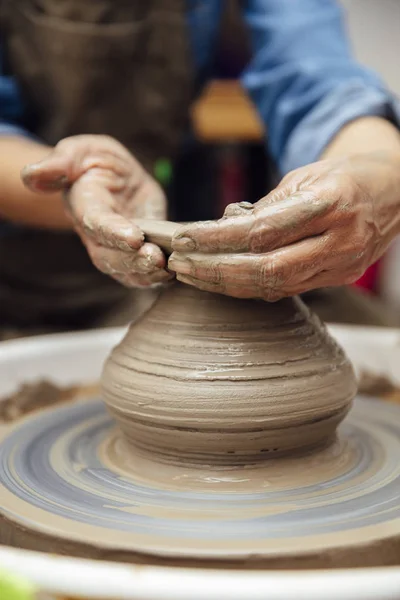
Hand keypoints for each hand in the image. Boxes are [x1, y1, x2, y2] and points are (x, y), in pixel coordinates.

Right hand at [22, 135, 171, 286]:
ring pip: (128, 272)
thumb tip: (32, 174)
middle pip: (111, 257)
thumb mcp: (78, 152)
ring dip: (147, 274)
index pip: (97, 224)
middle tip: (156, 258)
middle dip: (133, 261)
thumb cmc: (93, 161)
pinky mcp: (138, 254)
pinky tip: (177, 270)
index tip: (135, 237)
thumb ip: (59, 164)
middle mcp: (98, 236)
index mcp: (85, 208)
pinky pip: (145, 273)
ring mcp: (118, 249)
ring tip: (167, 268)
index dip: (114, 232)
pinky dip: (160, 276)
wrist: (111, 177)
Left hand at [169, 153, 399, 299]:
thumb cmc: (348, 175)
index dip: (218, 239)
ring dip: (227, 284)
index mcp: (331, 203)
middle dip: (215, 271)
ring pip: (275, 286)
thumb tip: (225, 226)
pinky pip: (288, 288)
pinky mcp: (340, 277)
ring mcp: (343, 264)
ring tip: (192, 275)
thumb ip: (269, 205)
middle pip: (266, 269)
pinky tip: (222, 280)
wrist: (398, 191)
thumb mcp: (308, 174)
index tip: (185, 239)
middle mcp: (339, 239)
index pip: (263, 231)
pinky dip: (251, 286)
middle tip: (180, 265)